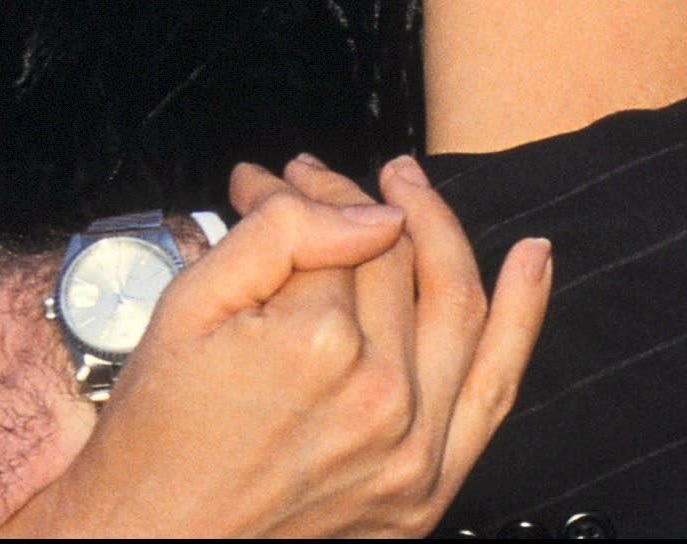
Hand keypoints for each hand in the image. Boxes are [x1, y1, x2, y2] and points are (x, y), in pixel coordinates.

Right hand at [5, 155, 550, 538]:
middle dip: (358, 204)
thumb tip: (356, 206)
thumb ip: (278, 236)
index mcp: (317, 348)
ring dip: (443, 234)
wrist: (155, 534)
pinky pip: (494, 391)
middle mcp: (379, 399)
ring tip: (415, 188)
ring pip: (457, 308)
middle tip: (323, 178)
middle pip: (395, 262)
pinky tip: (532, 262)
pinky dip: (522, 319)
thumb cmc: (159, 430)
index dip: (310, 190)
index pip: (340, 231)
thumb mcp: (189, 305)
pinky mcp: (426, 489)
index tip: (282, 178)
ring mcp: (412, 451)